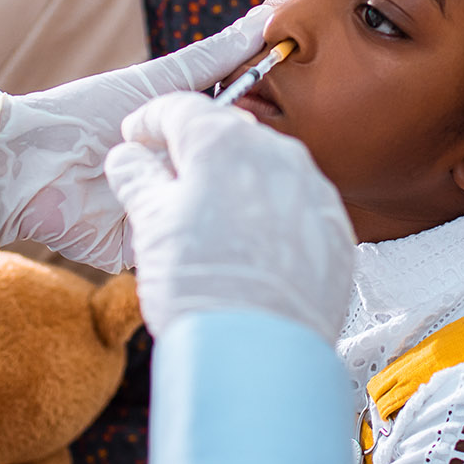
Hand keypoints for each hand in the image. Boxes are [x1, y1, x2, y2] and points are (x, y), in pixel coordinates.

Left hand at [0, 7, 271, 272]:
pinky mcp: (144, 246)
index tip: (289, 125)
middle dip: (245, 174)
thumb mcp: (156, 81)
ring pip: (212, 216)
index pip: (237, 137)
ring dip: (222, 210)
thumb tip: (261, 21)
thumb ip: (212, 58)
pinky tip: (209, 230)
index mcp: (184, 137)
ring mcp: (164, 210)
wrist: (26, 167)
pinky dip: (190, 240)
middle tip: (262, 164)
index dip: (260, 133)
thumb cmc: (84, 114)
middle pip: (231, 179)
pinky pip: (179, 249)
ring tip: (240, 199)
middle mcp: (178, 175)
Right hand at [106, 92, 355, 342]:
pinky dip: (271, 217)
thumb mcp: (150, 226)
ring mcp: (312, 190)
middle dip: (196, 155)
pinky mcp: (334, 229)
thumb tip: (129, 158)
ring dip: (236, 186)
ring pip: (266, 171)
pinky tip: (251, 249)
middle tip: (169, 183)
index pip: (179, 109)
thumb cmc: (201, 287)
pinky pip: (296, 207)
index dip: (150, 122)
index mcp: (223, 143)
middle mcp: (277, 155)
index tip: (137, 138)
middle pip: (228, 137)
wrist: (260, 355)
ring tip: (210, 225)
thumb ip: (139, 179)